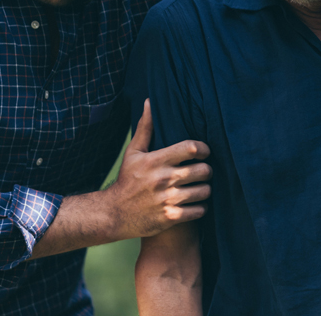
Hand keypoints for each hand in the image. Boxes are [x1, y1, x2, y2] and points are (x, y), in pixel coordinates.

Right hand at [104, 100, 211, 239]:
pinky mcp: (170, 218)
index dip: (203, 149)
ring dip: (205, 189)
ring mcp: (167, 200)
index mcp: (156, 161)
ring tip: (200, 188)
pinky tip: (195, 204)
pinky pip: (199, 211)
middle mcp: (163, 179)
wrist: (113, 214)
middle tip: (203, 171)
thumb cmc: (127, 180)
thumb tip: (150, 102)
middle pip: (203, 170)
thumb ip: (145, 128)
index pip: (191, 148)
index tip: (203, 152)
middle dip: (207, 170)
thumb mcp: (133, 153)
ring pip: (204, 191)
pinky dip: (200, 207)